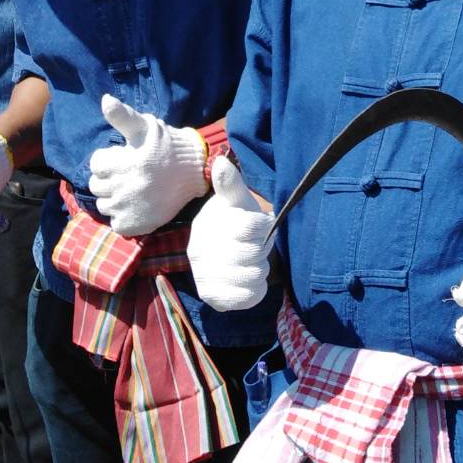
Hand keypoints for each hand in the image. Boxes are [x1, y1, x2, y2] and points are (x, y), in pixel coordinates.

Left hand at [87, 95, 206, 236]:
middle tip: (130, 174)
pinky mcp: (138, 224)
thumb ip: (122, 116)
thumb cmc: (168, 145)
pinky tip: (137, 205)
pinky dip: (123, 217)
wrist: (196, 170)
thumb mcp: (144, 127)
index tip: (124, 158)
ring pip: (105, 206)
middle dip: (109, 179)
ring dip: (114, 199)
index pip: (96, 165)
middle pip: (97, 186)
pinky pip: (116, 224)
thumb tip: (105, 99)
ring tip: (133, 189)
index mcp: (123, 163)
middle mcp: (124, 187)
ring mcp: (130, 208)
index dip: (109, 160)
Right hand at [187, 158, 272, 310]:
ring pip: (254, 276)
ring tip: (251, 261)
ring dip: (260, 268)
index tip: (260, 223)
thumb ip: (231, 184)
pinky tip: (249, 279)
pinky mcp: (214, 298)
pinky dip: (258, 289)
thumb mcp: (237, 200)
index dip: (263, 225)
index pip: (251, 227)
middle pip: (254, 254)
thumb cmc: (236, 221)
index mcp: (205, 227)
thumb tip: (221, 163)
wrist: (227, 252)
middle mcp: (199, 253)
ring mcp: (204, 277)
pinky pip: (250, 297)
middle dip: (261, 249)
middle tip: (254, 246)